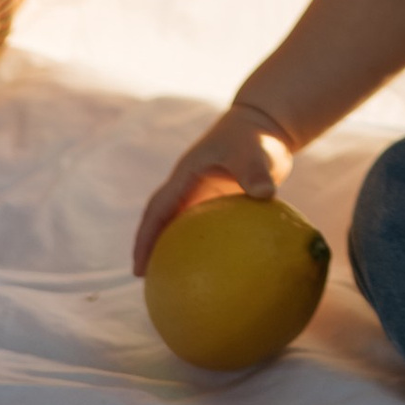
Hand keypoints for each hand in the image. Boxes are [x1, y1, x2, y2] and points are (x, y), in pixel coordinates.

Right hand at [131, 104, 293, 277]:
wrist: (265, 125)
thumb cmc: (257, 137)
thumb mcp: (255, 153)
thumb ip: (257, 172)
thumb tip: (264, 194)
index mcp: (186, 175)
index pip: (158, 209)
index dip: (146, 237)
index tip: (139, 265)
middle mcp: (188, 185)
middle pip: (160, 218)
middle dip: (148, 245)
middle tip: (143, 276)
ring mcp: (201, 193)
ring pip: (178, 223)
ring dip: (170, 246)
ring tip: (167, 279)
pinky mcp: (217, 199)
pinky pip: (203, 225)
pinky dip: (200, 244)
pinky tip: (210, 269)